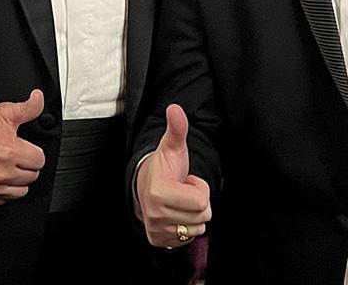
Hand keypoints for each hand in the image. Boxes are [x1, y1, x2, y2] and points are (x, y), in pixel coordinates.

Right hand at [0, 89, 46, 205]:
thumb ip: (27, 108)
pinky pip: (6, 199)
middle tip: (14, 156)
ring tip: (7, 166)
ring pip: (22, 190)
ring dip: (17, 179)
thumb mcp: (3, 113)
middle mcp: (1, 172)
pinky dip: (4, 190)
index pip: (40, 160)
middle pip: (32, 175)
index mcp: (9, 152)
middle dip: (26, 165)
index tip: (24, 149)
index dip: (33, 152)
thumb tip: (38, 98)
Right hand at [135, 104, 211, 247]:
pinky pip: (188, 239)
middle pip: (202, 216)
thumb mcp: (173, 147)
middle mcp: (156, 215)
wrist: (145, 185)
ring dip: (193, 215)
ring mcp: (157, 229)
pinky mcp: (159, 240)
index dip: (199, 188)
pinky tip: (176, 214)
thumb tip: (175, 108)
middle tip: (183, 191)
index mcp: (159, 193)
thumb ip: (177, 128)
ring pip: (197, 229)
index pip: (201, 202)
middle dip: (198, 202)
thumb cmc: (164, 167)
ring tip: (179, 201)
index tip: (185, 181)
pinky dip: (186, 227)